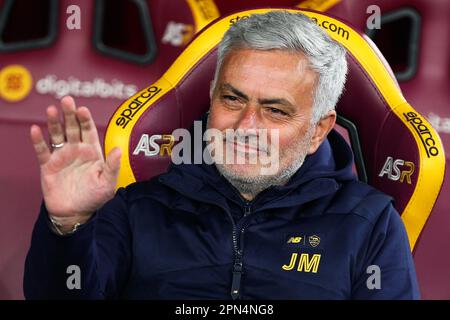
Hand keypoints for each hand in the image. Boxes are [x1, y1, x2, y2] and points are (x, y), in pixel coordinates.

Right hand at [30, 96, 121, 225]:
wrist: (76, 213)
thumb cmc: (95, 197)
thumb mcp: (108, 183)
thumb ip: (112, 166)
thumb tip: (118, 150)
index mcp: (92, 151)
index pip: (89, 130)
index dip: (85, 119)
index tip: (83, 109)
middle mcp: (76, 150)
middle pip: (72, 127)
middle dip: (69, 114)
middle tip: (67, 100)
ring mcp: (61, 156)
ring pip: (57, 135)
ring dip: (54, 122)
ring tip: (52, 110)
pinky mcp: (48, 165)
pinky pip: (42, 151)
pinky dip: (38, 140)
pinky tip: (35, 130)